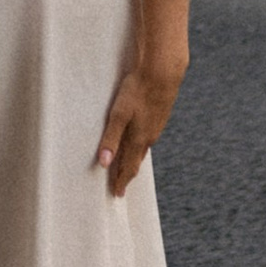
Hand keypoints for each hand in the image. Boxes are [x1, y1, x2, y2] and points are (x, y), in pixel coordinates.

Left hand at [94, 46, 185, 197]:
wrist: (162, 72)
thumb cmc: (138, 91)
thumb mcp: (119, 114)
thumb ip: (111, 139)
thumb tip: (103, 163)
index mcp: (138, 139)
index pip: (128, 167)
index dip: (121, 180)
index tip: (117, 194)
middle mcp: (149, 137)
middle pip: (136, 161)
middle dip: (127, 174)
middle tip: (120, 185)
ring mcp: (156, 126)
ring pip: (143, 149)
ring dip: (134, 160)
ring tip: (127, 166)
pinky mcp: (159, 116)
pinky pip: (148, 137)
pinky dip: (140, 145)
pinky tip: (138, 140)